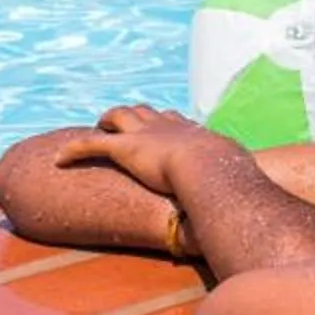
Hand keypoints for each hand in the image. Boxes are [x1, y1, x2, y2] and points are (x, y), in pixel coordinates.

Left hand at [52, 103, 229, 196]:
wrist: (209, 167)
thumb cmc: (227, 174)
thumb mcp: (236, 176)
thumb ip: (238, 184)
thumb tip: (256, 203)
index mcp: (191, 132)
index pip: (172, 119)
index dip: (163, 121)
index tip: (160, 126)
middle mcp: (166, 126)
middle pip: (144, 111)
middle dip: (132, 115)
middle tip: (122, 123)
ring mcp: (143, 134)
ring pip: (118, 117)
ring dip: (106, 121)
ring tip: (96, 129)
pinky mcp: (123, 148)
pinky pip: (92, 144)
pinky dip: (74, 150)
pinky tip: (58, 158)